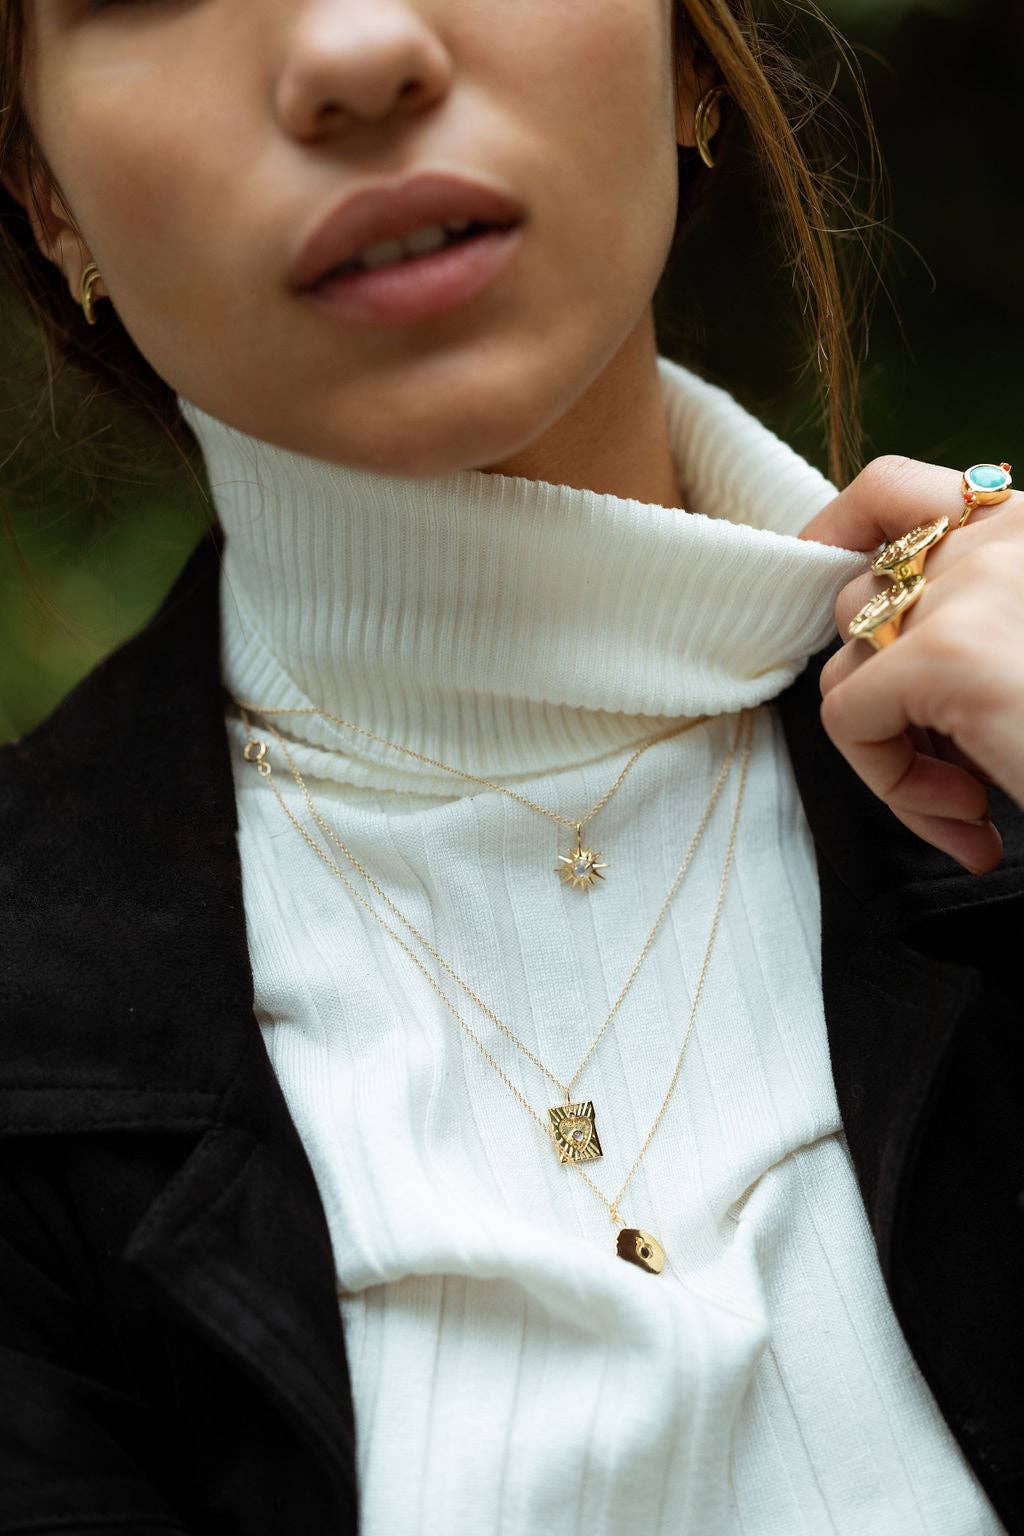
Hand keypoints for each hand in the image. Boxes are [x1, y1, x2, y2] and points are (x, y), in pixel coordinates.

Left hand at [798, 455, 1023, 875]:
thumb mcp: (1020, 651)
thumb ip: (969, 622)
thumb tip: (869, 652)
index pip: (893, 488)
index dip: (838, 532)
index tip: (820, 582)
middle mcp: (1001, 534)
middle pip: (859, 599)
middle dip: (884, 696)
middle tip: (955, 772)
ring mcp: (970, 587)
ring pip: (847, 665)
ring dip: (893, 755)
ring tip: (970, 806)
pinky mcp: (943, 654)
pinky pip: (847, 717)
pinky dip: (890, 781)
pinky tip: (972, 822)